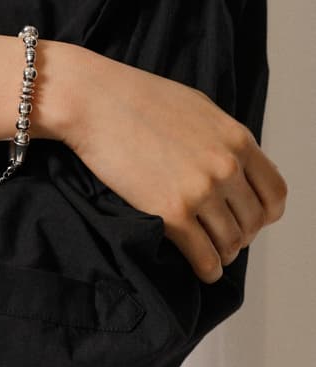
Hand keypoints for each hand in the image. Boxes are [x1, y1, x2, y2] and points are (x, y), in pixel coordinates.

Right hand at [66, 51, 287, 282]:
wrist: (93, 100)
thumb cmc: (137, 98)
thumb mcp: (198, 109)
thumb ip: (223, 140)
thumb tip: (236, 168)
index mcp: (237, 140)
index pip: (274, 194)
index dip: (263, 213)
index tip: (248, 216)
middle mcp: (226, 167)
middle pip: (253, 222)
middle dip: (240, 233)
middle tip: (221, 235)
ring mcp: (200, 191)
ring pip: (230, 243)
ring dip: (222, 252)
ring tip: (209, 251)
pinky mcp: (171, 213)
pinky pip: (204, 257)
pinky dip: (206, 269)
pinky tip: (200, 267)